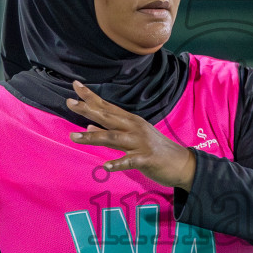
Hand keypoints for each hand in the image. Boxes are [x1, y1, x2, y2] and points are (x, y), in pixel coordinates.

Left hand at [67, 80, 197, 189]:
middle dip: (88, 109)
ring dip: (93, 137)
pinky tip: (105, 166)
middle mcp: (134, 128)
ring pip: (113, 138)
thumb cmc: (156, 150)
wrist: (183, 164)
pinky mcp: (147, 159)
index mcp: (131, 121)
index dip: (91, 96)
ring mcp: (141, 143)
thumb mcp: (133, 137)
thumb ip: (111, 131)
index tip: (75, 85)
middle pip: (107, 117)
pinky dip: (117, 163)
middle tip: (69, 102)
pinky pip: (130, 161)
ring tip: (74, 136)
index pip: (107, 106)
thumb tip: (87, 126)